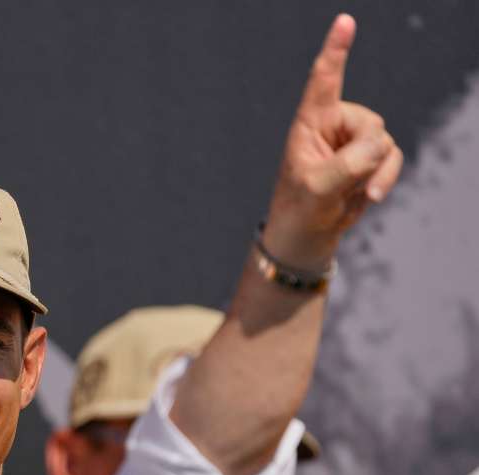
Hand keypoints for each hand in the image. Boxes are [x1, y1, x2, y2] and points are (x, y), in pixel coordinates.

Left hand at [264, 14, 403, 265]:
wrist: (307, 234)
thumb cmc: (300, 209)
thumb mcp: (318, 187)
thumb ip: (349, 163)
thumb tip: (381, 144)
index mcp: (310, 123)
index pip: (324, 81)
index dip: (336, 50)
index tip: (344, 20)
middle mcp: (334, 125)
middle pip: (371, 124)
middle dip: (367, 156)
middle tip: (343, 182)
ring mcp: (353, 141)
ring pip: (385, 143)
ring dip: (377, 173)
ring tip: (356, 194)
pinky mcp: (368, 158)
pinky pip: (392, 159)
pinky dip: (384, 179)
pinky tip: (365, 196)